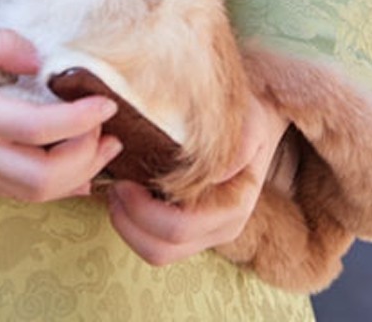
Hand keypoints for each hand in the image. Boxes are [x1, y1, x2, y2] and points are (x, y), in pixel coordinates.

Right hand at [0, 26, 122, 202]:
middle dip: (86, 158)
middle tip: (108, 129)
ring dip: (76, 176)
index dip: (80, 120)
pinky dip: (54, 187)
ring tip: (102, 147)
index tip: (105, 102)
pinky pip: (18, 195)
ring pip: (33, 195)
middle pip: (42, 178)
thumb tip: (40, 61)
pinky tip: (76, 171)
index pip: (38, 129)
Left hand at [107, 96, 287, 265]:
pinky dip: (134, 226)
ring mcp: (206, 234)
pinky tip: (127, 194)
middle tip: (113, 183)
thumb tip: (216, 173)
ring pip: (156, 252)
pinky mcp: (192, 231)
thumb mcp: (250, 122)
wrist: (258, 123)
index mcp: (232, 207)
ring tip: (116, 188)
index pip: (179, 227)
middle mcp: (221, 229)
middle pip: (162, 249)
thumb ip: (239, 145)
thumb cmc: (250, 119)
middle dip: (128, 220)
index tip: (124, 178)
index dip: (143, 210)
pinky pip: (156, 244)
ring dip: (127, 226)